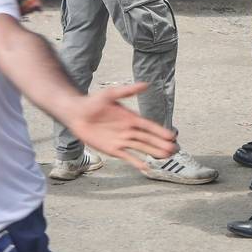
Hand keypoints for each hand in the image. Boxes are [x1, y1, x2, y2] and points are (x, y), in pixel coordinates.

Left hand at [61, 82, 176, 170]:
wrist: (77, 114)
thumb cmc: (93, 102)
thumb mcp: (111, 94)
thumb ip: (128, 91)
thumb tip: (146, 84)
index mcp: (131, 118)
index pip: (149, 126)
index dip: (160, 131)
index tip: (172, 136)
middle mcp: (129, 130)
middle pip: (148, 139)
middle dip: (161, 144)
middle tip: (174, 150)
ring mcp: (122, 141)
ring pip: (141, 148)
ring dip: (154, 152)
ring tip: (166, 157)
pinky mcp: (113, 149)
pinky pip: (127, 157)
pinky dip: (137, 162)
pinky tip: (146, 167)